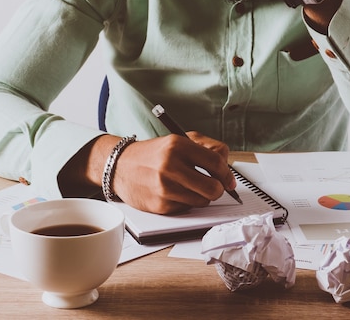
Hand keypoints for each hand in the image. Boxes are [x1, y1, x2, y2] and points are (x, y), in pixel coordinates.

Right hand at [113, 132, 234, 213]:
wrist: (121, 166)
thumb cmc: (154, 154)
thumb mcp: (179, 140)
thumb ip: (207, 148)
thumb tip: (228, 173)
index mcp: (178, 145)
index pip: (216, 162)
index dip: (227, 174)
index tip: (229, 180)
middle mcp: (170, 165)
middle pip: (213, 188)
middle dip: (218, 189)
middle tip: (214, 186)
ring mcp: (164, 187)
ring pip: (202, 201)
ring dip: (202, 197)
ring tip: (191, 187)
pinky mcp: (159, 205)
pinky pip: (186, 209)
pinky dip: (186, 203)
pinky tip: (175, 192)